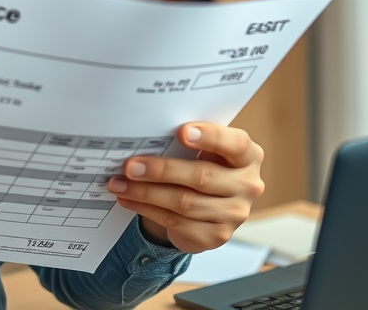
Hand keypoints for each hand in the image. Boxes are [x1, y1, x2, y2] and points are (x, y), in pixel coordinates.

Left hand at [107, 123, 264, 253]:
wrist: (208, 208)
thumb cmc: (202, 166)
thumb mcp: (203, 151)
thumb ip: (188, 142)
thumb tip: (145, 135)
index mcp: (248, 156)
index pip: (235, 144)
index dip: (210, 137)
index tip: (182, 131)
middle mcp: (247, 186)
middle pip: (202, 177)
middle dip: (161, 170)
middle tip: (130, 166)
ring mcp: (234, 214)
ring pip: (184, 203)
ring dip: (145, 193)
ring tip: (119, 184)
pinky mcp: (216, 235)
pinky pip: (176, 222)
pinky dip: (147, 210)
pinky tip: (128, 200)